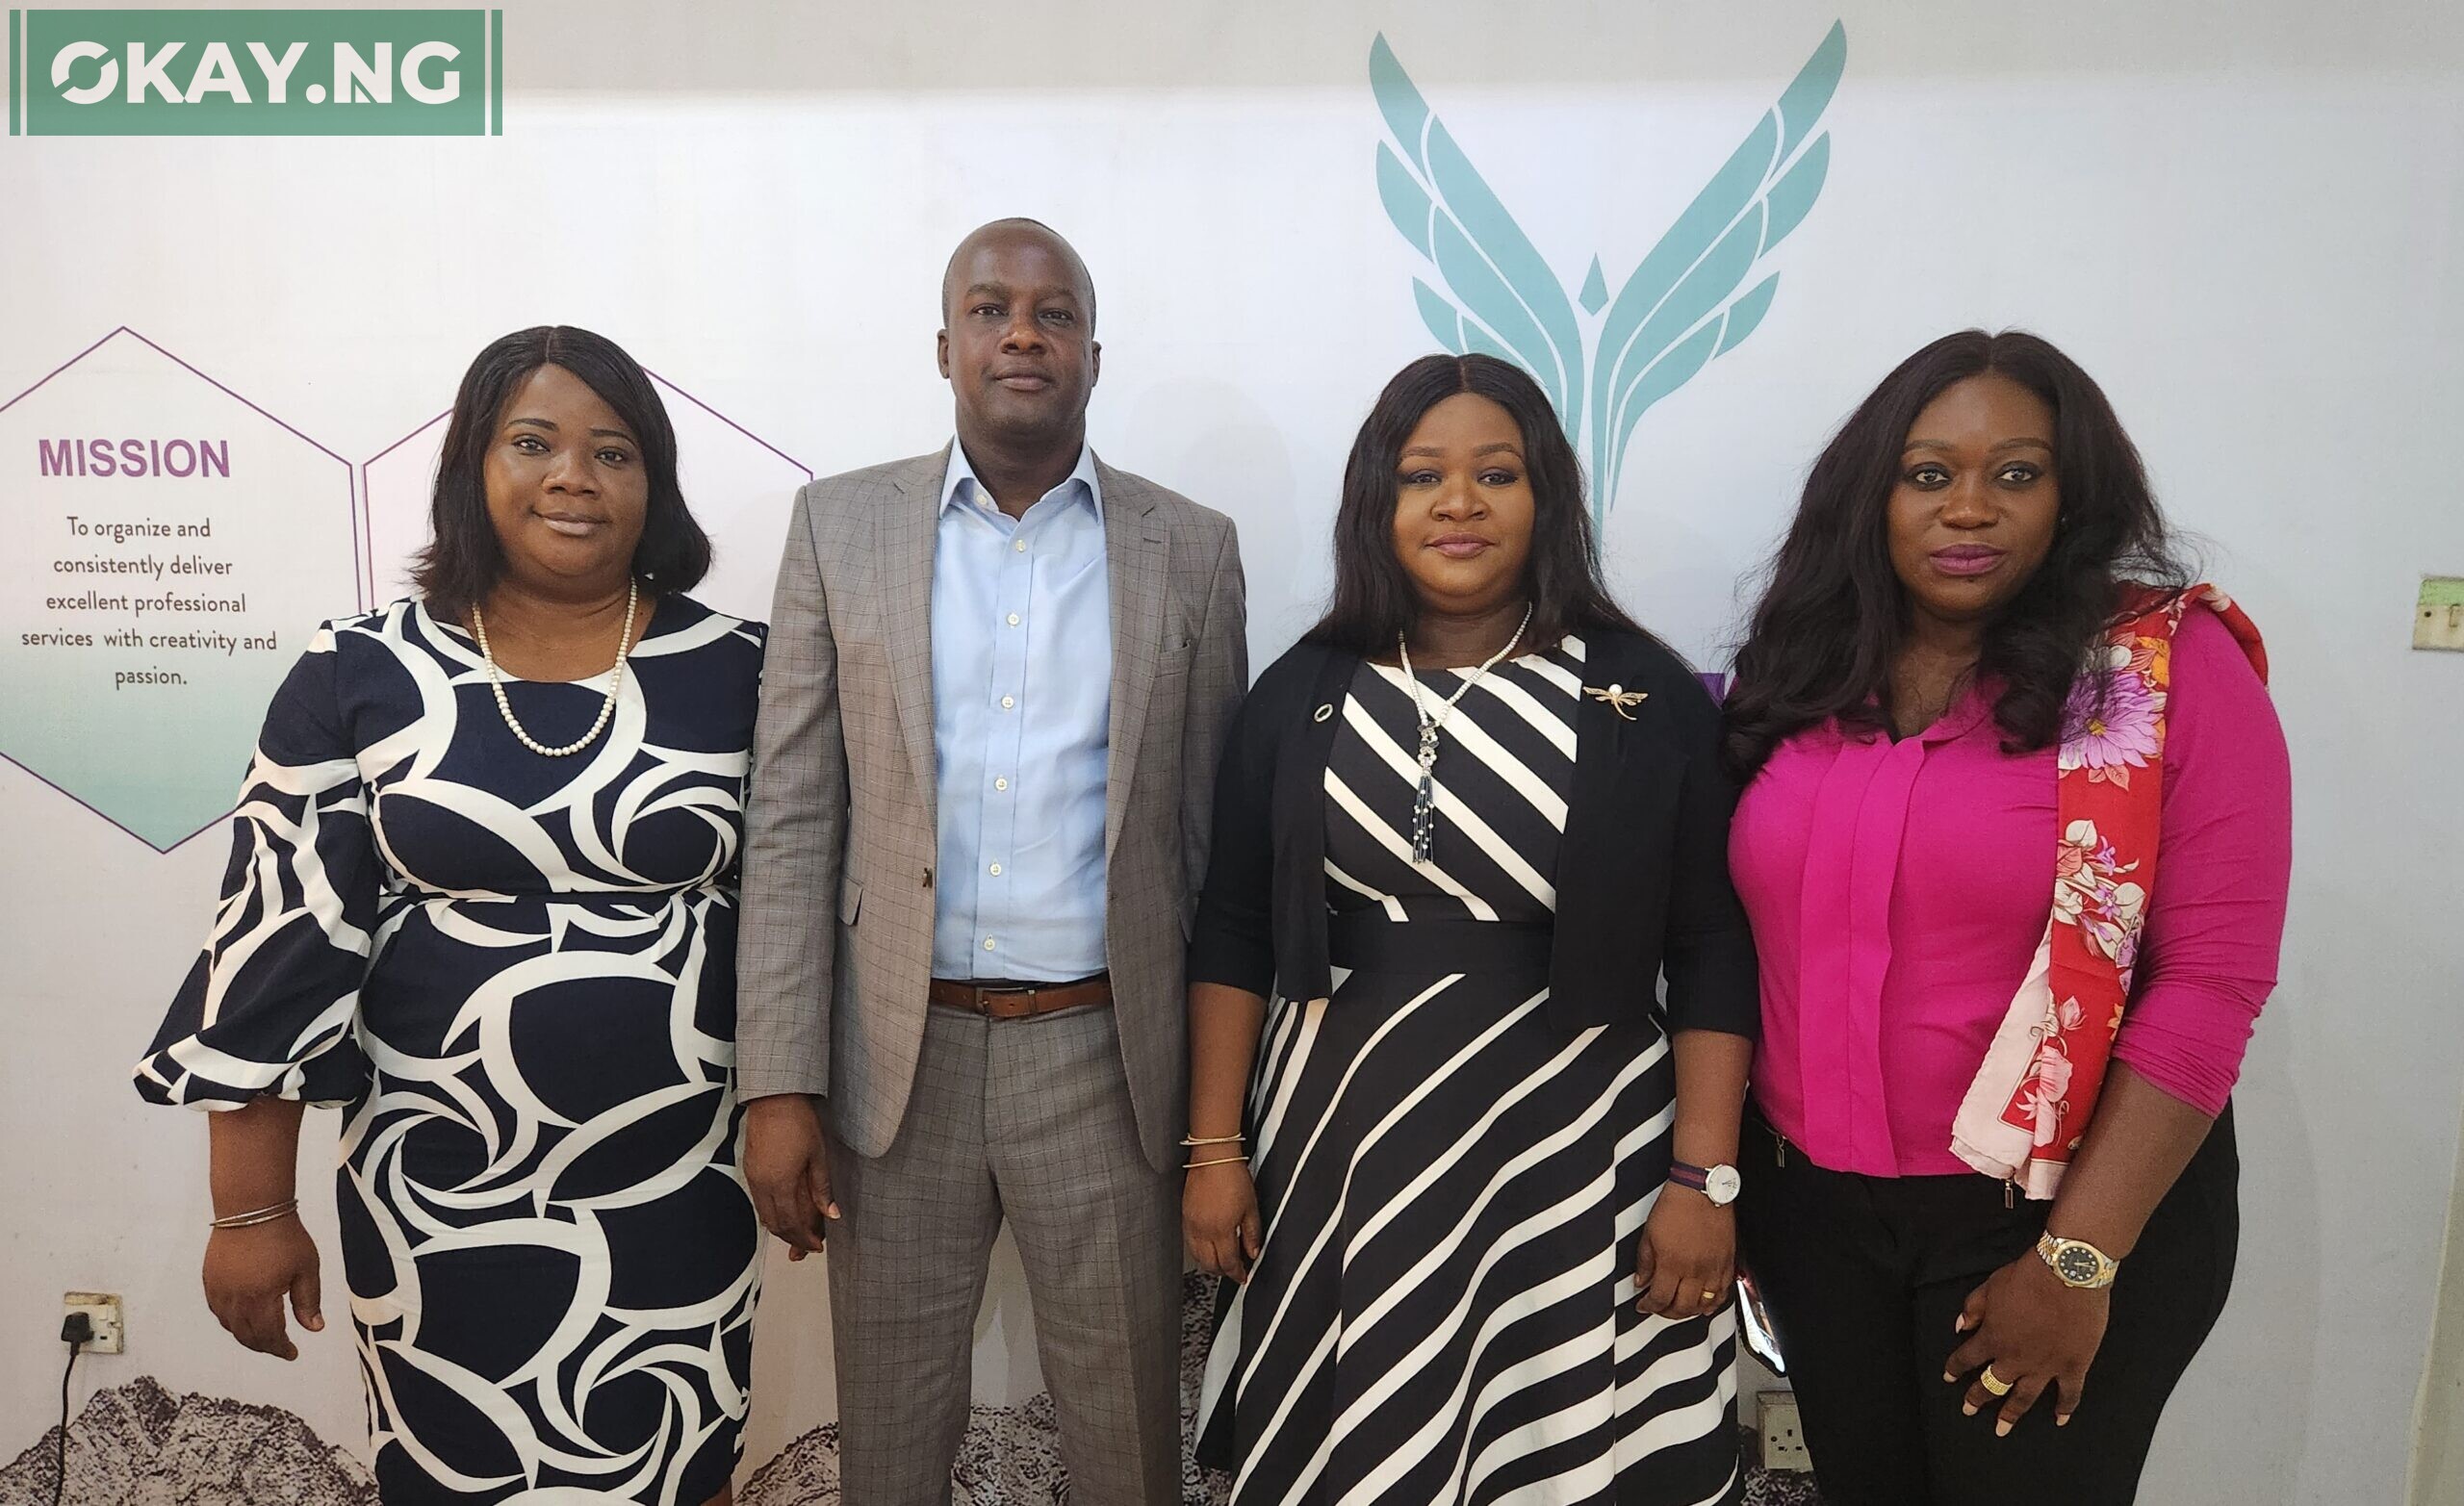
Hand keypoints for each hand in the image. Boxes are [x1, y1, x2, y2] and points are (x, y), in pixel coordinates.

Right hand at [202, 1215, 322, 1360]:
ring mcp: (218, 1290)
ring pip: (230, 1325)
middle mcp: (234, 1299)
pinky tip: (243, 1318)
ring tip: (264, 1336)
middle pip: (246, 1336)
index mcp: (260, 1298)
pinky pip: (218, 1310)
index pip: (269, 1336)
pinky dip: (231, 1321)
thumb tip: (314, 1328)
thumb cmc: (284, 1235)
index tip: (292, 1353)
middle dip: (265, 1346)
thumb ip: (309, 1301)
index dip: (281, 1348)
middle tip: (280, 1348)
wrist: (252, 1207)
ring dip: (246, 1336)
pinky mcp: (209, 1279)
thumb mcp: (306, 1269)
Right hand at [745, 1094, 839, 1260]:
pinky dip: (771, 1214)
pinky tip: (783, 1214)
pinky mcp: (750, 1170)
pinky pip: (759, 1202)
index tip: (817, 1247)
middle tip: (808, 1247)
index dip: (805, 1240)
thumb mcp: (818, 1156)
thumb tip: (832, 1215)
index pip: (792, 1224)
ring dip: (781, 1229)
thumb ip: (822, 1189)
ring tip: (798, 1236)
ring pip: (765, 1216)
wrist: (774, 1099)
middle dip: (793, 1240)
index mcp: (781, 1184)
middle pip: (776, 1225)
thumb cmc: (799, 1122)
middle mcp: (763, 1185)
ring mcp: (753, 1178)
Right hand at [1184, 1159, 1261, 1283]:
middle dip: (1223, 1272)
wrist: (1213, 1157)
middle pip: (1210, 1264)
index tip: (1243, 1277)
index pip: (1228, 1263)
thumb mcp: (1251, 1207)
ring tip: (1221, 1262)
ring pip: (1197, 1256)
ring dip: (1209, 1263)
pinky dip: (1199, 1251)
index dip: (1237, 1273)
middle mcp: (1203, 1231)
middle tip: (1234, 1270)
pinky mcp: (1185, 1216)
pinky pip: (1190, 1243)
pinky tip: (1208, 1247)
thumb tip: (1254, 1252)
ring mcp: (1191, 1224)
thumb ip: (1252, 1234)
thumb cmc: (1232, 1177)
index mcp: (1221, 1230)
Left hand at [1636, 1184, 1733, 1319]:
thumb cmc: (1676, 1205)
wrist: (1702, 1189)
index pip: (1660, 1298)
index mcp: (1672, 1264)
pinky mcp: (1728, 1262)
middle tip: (1659, 1308)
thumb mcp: (1649, 1233)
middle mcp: (1695, 1271)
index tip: (1643, 1304)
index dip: (1649, 1306)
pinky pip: (1723, 1293)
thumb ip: (1644, 1262)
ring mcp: (1714, 1268)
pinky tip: (1705, 1304)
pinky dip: (1713, 1303)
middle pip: (1683, 1307)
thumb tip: (1641, 1282)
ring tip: (1679, 1307)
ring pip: (1704, 1305)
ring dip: (1690, 1311)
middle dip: (1667, 1313)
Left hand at [1944, 1252, 2110, 1433]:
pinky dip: (2064, 1409)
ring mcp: (2045, 1366)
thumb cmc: (2027, 1277)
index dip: (1955, 1368)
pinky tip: (2059, 1421)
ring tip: (2002, 1429)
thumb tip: (1959, 1327)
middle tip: (1968, 1410)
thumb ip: (1972, 1309)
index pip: (1966, 1358)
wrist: (2068, 1273)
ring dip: (2011, 1414)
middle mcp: (2015, 1359)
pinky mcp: (2073, 1366)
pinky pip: (2068, 1394)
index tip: (1948, 1378)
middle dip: (1977, 1399)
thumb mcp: (1990, 1286)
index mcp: (1993, 1338)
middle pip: (1992, 1385)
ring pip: (2024, 1398)